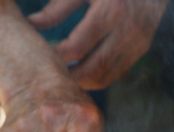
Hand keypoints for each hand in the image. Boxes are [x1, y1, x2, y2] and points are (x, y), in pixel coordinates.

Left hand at [28, 0, 168, 89]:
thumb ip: (57, 8)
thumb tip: (31, 25)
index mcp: (111, 10)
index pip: (77, 48)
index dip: (57, 57)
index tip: (40, 58)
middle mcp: (127, 31)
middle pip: (92, 70)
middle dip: (69, 77)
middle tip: (50, 76)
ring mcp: (137, 43)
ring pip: (105, 77)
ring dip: (82, 82)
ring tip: (64, 76)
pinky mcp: (141, 49)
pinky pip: (115, 74)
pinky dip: (96, 77)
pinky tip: (81, 72)